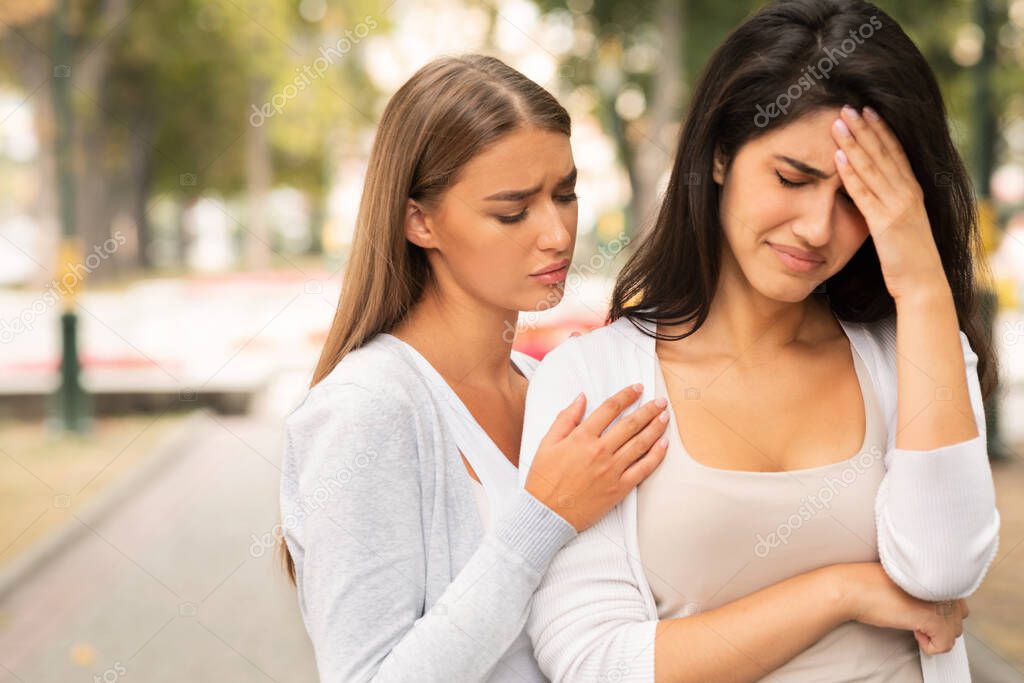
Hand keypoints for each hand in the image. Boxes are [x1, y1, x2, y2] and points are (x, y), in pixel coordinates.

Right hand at [525, 384, 668, 531]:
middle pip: (630, 424)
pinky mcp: (619, 488)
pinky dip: (656, 455)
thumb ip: (566, 418)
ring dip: (655, 428)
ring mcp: (612, 470)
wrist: (547, 513)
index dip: (626, 396)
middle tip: (660, 401)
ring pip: (640, 443)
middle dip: (648, 409)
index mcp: (582, 437)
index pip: (609, 409)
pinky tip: (664, 444)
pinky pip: (643, 469)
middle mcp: (600, 451)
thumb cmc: (544, 479)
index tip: (637, 388)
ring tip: (665, 417)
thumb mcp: (547, 443)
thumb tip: (581, 398)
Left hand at [830, 105, 948, 301]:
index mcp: (912, 190)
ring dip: (853, 143)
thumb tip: (870, 190)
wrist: (922, 283)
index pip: (895, 152)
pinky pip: (864, 193)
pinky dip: (850, 174)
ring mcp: (897, 206)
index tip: (866, 110)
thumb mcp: (900, 223)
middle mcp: (907, 193)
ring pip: (872, 167)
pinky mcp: (885, 222)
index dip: (880, 130)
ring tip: (838, 123)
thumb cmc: (907, 257)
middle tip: (846, 107)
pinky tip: (837, 158)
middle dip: (864, 128)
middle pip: (883, 153)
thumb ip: (888, 204)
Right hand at [836, 562, 968, 654]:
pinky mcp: (933, 618)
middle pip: (959, 616)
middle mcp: (943, 584)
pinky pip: (945, 645)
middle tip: (914, 618)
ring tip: (913, 624)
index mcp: (936, 571)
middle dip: (939, 623)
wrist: (851, 587)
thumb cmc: (869, 583)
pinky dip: (930, 646)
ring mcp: (940, 601)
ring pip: (954, 631)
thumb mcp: (903, 580)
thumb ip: (924, 587)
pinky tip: (914, 632)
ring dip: (934, 634)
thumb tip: (935, 605)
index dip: (937, 609)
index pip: (957, 598)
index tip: (918, 609)